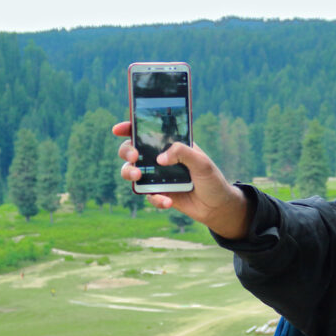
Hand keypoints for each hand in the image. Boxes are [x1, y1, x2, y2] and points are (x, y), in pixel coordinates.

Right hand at [113, 121, 251, 238]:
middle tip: (134, 157)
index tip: (118, 129)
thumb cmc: (212, 180)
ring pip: (132, 172)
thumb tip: (160, 158)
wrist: (217, 207)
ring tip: (138, 177)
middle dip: (126, 151)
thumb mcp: (202, 163)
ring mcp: (157, 177)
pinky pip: (147, 195)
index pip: (147, 132)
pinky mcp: (158, 194)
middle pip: (132, 150)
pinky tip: (168, 202)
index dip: (130, 128)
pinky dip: (155, 198)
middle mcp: (160, 159)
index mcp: (170, 144)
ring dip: (129, 173)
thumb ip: (183, 153)